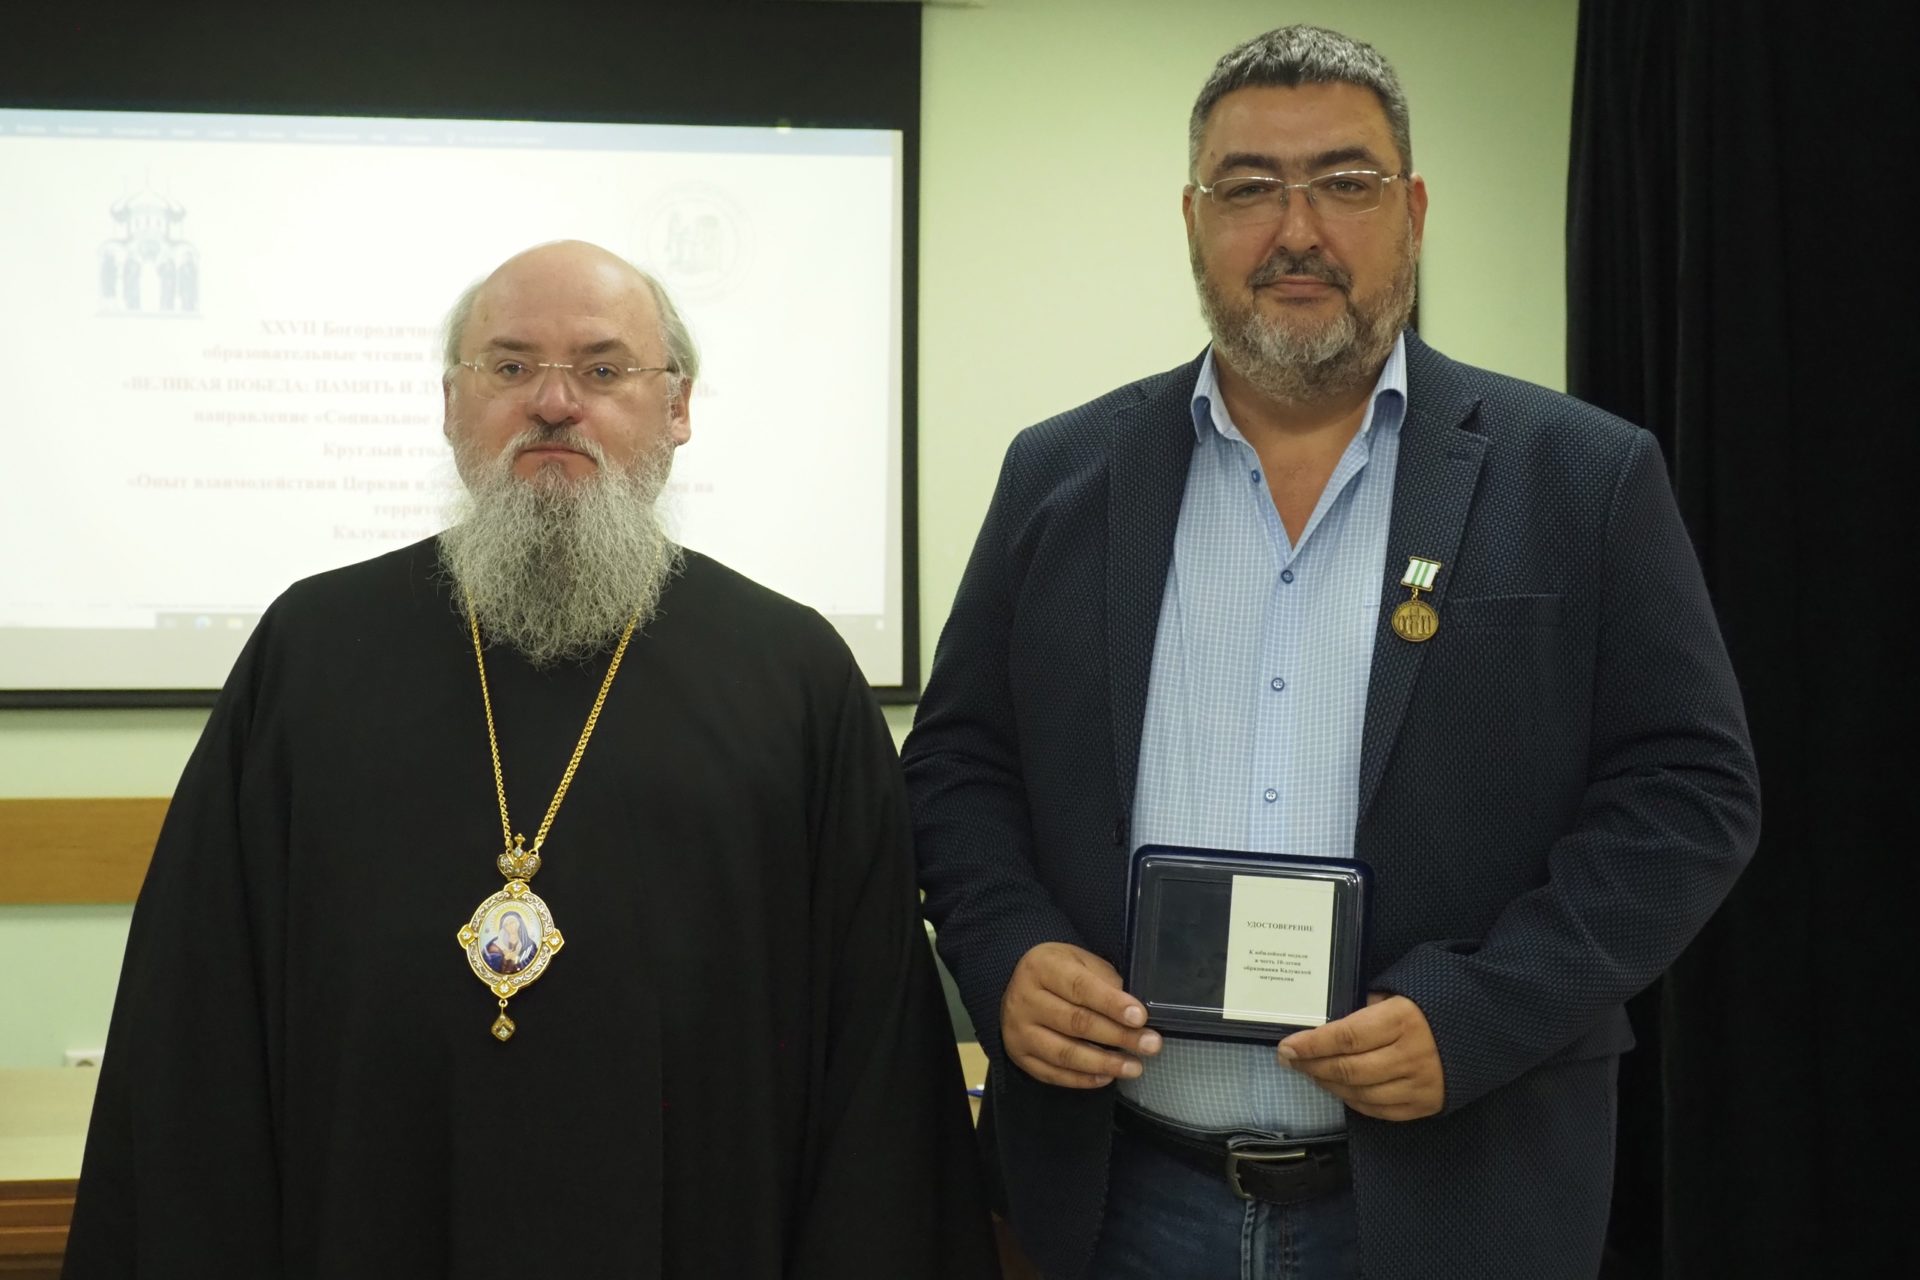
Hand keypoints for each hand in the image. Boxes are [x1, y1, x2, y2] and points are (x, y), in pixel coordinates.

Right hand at [999, 942, 1162, 1087]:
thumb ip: (1106, 981)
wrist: (1017, 985)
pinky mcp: (1019, 1056)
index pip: (1080, 987)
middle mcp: (1024, 999)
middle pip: (1076, 1022)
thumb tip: (1136, 1011)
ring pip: (1065, 1053)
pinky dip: (1082, 1079)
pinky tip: (1107, 1077)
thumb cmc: (1059, 972)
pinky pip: (1052, 1074)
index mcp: (1042, 967)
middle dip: (1118, 1036)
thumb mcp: (1080, 961)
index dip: (1112, 1004)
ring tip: (1134, 1067)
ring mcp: (1018, 1031)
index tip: (1140, 1017)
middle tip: (1151, 1044)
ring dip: (1104, 1063)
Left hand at [1276, 993, 1444, 1120]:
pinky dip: (1355, 1102)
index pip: (1345, 1037)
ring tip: (1313, 1073)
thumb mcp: (1404, 988)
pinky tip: (1341, 1090)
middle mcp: (1410, 1056)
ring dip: (1330, 1085)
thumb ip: (1371, 1005)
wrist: (1493, 1024)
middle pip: (1349, 1069)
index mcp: (1402, 1020)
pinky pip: (1381, 1111)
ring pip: (1361, 1094)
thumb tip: (1337, 1024)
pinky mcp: (1428, 1104)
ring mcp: (1420, 1084)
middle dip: (1312, 1066)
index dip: (1312, 1044)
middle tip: (1291, 1062)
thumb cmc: (1441, 998)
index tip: (1286, 1047)